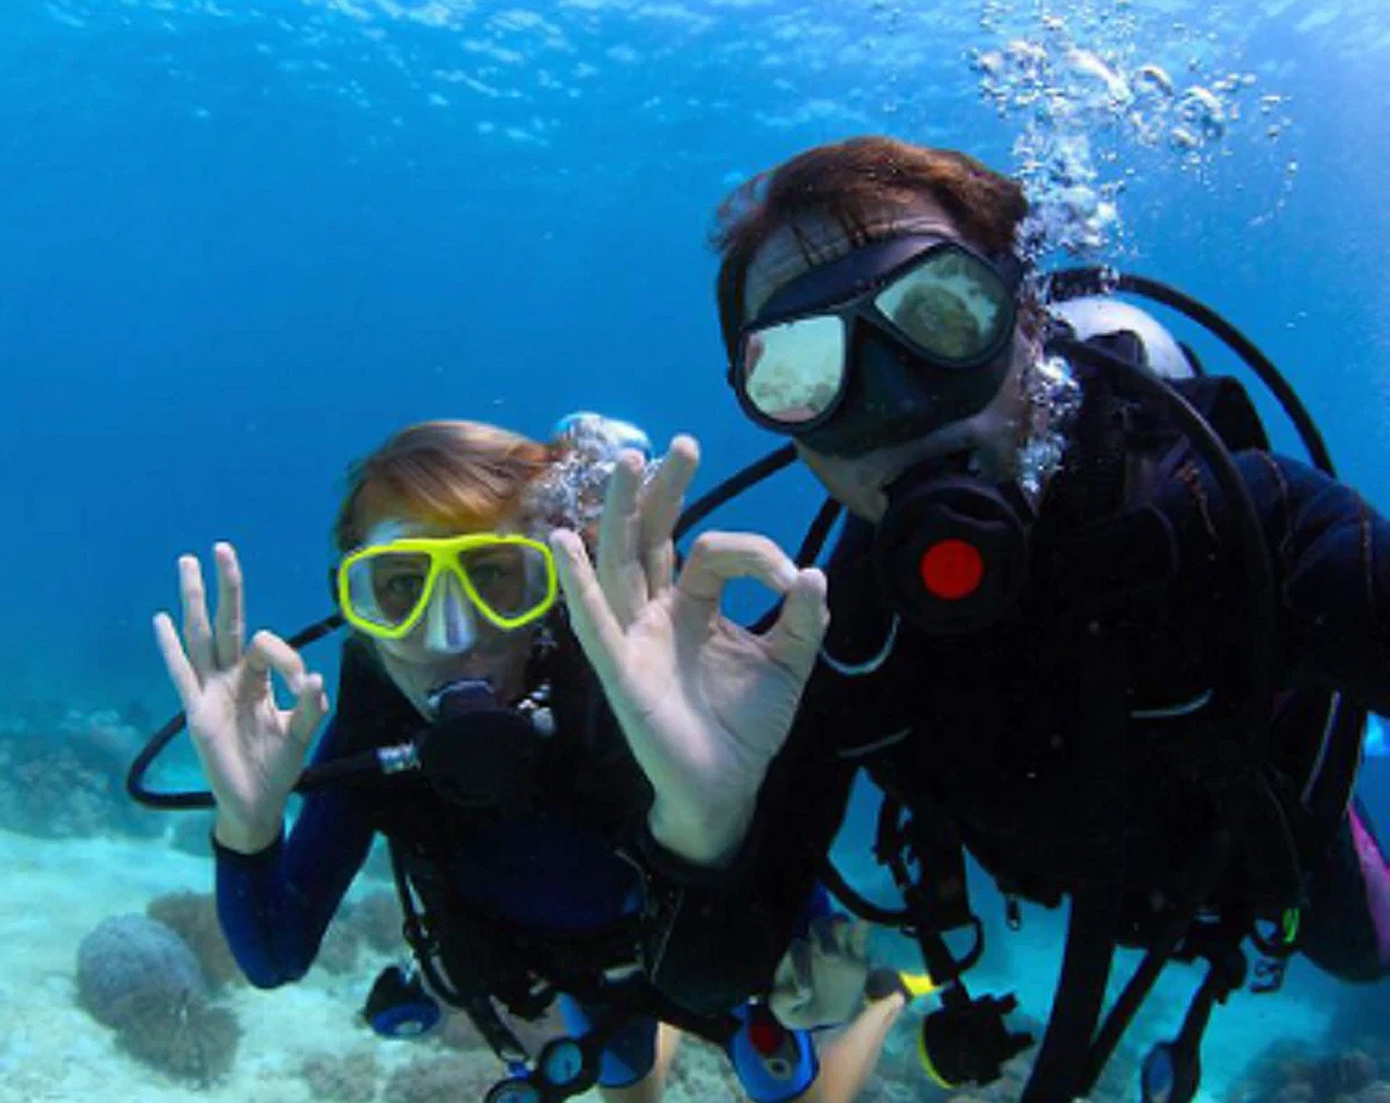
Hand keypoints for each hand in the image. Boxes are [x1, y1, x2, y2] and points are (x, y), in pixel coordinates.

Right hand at [152, 542, 329, 852]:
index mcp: (259, 679)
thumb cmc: (277, 766)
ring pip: (201, 637)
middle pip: (228, 623)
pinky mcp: (196, 711)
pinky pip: (182, 673)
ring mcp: (211, 691)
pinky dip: (172, 647)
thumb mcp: (301, 734)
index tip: (303, 686)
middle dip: (227, 586)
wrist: (256, 802)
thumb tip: (315, 681)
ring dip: (195, 601)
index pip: (266, 645)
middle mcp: (232, 678)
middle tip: (221, 547)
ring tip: (188, 564)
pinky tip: (161, 620)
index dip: (286, 656)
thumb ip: (310, 709)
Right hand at [549, 435, 828, 865]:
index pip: (712, 551)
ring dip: (619, 513)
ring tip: (625, 463)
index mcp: (694, 603)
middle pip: (651, 537)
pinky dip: (578, 586)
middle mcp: (657, 611)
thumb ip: (803, 620)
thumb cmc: (746, 725)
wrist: (728, 787)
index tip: (792, 578)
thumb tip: (812, 572)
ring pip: (620, 564)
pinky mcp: (621, 671)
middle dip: (664, 489)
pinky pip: (595, 626)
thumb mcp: (788, 665)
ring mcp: (634, 637)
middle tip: (682, 444)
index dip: (754, 552)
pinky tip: (565, 545)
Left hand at [768, 916, 871, 1029]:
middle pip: (819, 926)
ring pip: (839, 923)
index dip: (800, 968)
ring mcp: (838, 944)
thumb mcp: (788, 1012)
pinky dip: (864, 927)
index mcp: (798, 955)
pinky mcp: (858, 953)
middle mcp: (816, 943)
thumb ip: (783, 1002)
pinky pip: (860, 934)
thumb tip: (796, 994)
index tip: (805, 994)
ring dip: (844, 927)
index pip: (798, 951)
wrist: (826, 1013)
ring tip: (852, 939)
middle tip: (832, 958)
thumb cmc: (801, 1007)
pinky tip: (868, 925)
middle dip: (826, 938)